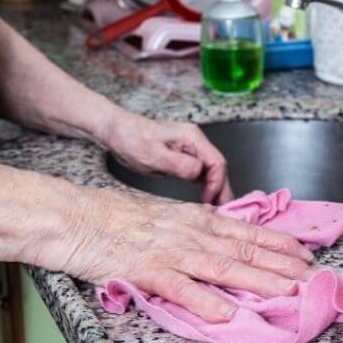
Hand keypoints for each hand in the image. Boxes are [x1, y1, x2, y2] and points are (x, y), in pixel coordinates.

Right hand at [39, 189, 314, 322]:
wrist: (75, 216)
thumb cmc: (117, 216)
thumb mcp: (166, 215)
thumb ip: (196, 226)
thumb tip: (225, 235)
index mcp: (195, 220)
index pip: (245, 232)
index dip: (278, 243)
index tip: (303, 253)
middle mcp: (190, 233)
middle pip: (243, 250)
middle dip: (280, 263)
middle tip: (309, 274)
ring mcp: (170, 252)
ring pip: (222, 267)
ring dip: (257, 280)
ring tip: (285, 291)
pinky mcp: (147, 270)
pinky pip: (180, 288)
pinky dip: (204, 301)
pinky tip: (225, 314)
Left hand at [102, 112, 232, 203]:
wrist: (117, 130)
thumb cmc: (131, 139)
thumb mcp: (152, 155)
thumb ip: (177, 164)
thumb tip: (199, 173)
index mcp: (192, 138)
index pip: (217, 162)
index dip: (217, 183)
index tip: (208, 200)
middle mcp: (195, 142)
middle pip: (218, 167)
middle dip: (222, 189)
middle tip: (224, 212)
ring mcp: (190, 150)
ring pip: (212, 171)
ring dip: (217, 189)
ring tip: (219, 210)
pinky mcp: (184, 157)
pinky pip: (201, 173)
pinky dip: (207, 186)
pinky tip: (207, 200)